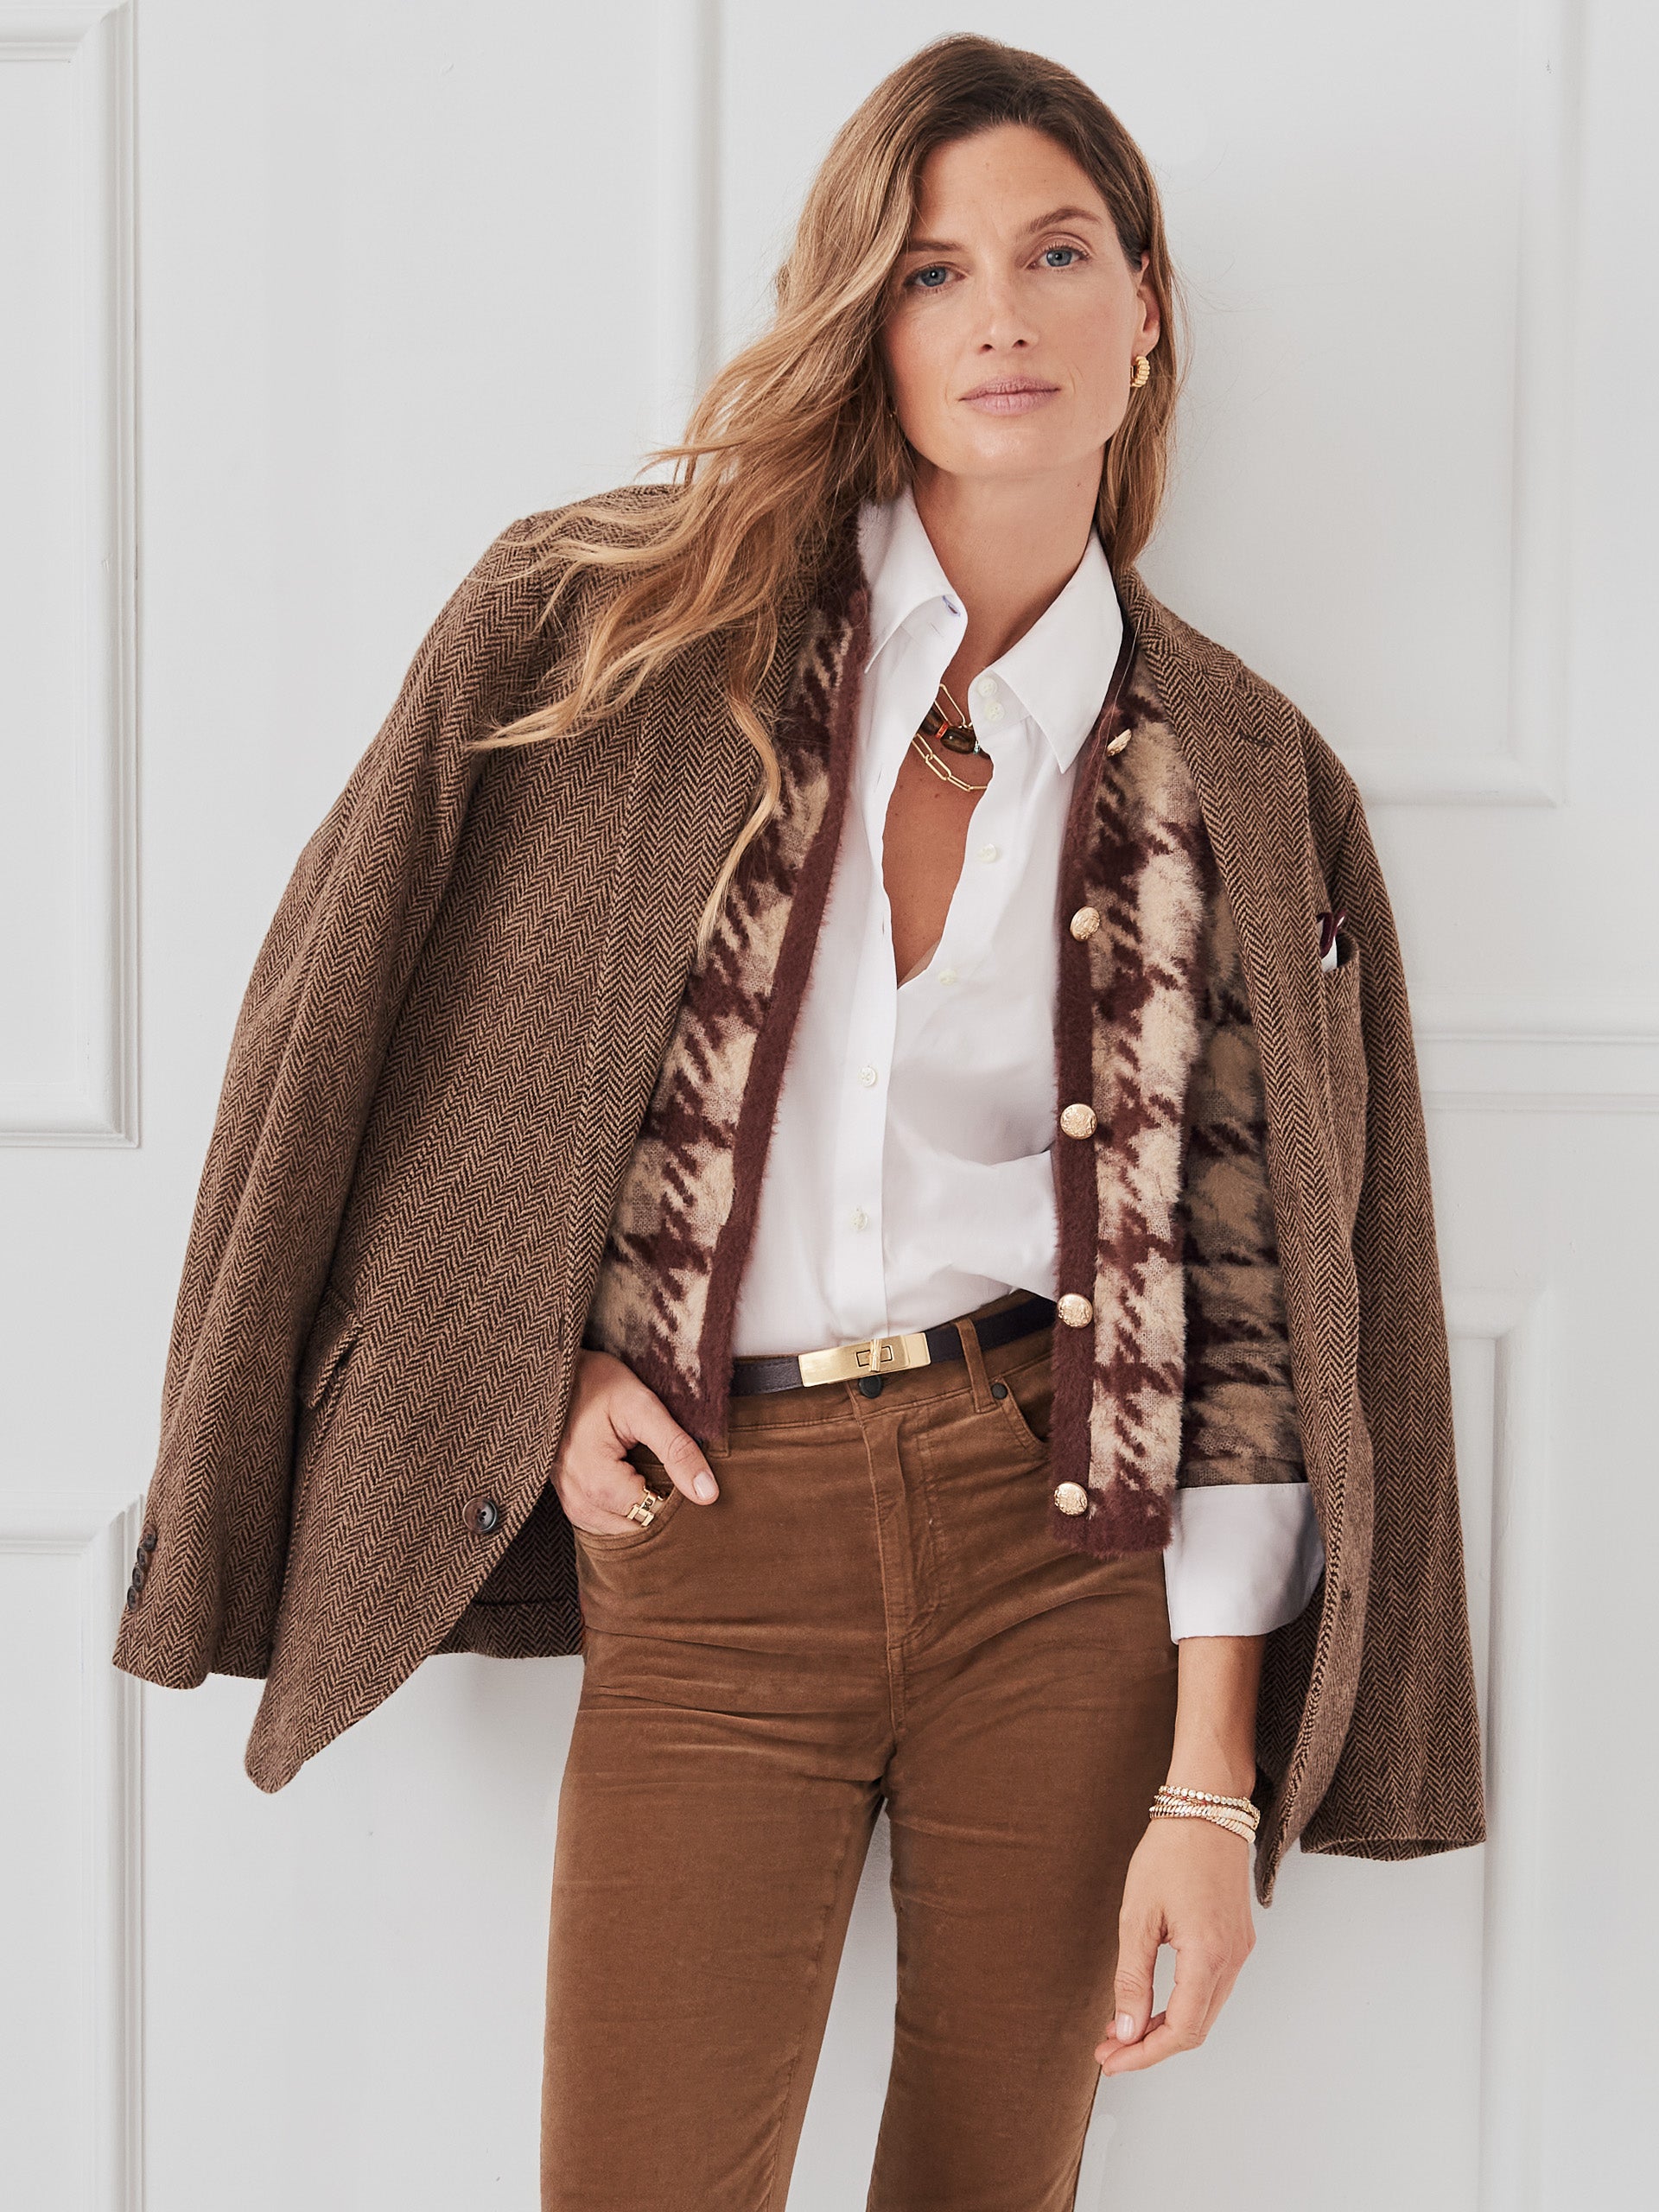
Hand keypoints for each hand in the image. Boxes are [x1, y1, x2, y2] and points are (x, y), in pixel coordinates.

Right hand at [549, 1350, 719, 1533]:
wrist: (558, 1375)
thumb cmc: (598, 1385)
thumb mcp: (643, 1407)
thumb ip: (676, 1450)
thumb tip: (708, 1494)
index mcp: (597, 1484)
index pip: (654, 1515)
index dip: (677, 1496)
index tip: (681, 1466)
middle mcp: (579, 1503)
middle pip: (639, 1526)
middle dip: (661, 1504)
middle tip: (666, 1463)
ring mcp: (572, 1505)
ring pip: (625, 1529)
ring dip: (643, 1507)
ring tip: (648, 1467)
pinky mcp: (572, 1502)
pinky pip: (608, 1522)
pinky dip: (626, 1507)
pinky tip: (634, 1478)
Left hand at [1095, 1812, 1254, 2073]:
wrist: (1206, 1809)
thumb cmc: (1170, 1852)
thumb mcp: (1138, 1915)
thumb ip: (1133, 1977)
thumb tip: (1127, 2029)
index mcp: (1208, 1955)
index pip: (1181, 2030)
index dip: (1144, 2054)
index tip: (1111, 2060)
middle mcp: (1232, 1960)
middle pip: (1195, 2029)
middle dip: (1150, 2046)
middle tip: (1110, 2049)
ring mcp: (1239, 1951)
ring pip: (1204, 2012)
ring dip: (1165, 2027)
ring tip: (1124, 2028)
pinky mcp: (1237, 1941)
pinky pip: (1212, 1989)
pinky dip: (1182, 2004)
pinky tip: (1153, 2002)